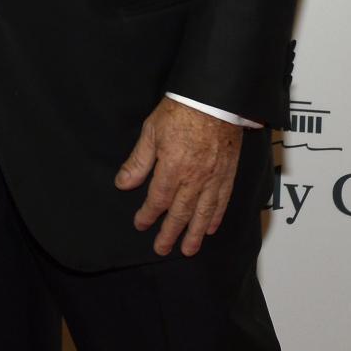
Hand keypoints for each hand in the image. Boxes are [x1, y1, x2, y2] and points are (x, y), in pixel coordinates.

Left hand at [115, 97, 241, 256]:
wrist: (214, 100)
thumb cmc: (180, 111)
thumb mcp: (151, 132)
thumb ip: (138, 161)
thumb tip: (123, 183)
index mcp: (172, 169)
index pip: (158, 200)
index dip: (148, 215)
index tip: (140, 225)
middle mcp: (194, 179)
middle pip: (180, 213)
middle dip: (170, 233)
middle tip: (162, 250)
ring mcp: (213, 178)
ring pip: (203, 214)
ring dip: (194, 234)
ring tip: (188, 250)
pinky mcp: (227, 174)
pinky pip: (222, 202)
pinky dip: (215, 218)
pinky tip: (210, 228)